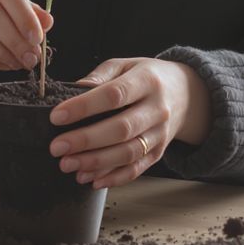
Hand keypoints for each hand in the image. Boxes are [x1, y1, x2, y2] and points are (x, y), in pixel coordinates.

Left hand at [46, 57, 209, 188]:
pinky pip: (137, 169)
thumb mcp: (126, 65)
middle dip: (86, 140)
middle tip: (57, 147)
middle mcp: (157, 109)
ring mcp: (160, 133)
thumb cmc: (147, 77)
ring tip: (68, 165)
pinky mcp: (159, 152)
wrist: (187, 94)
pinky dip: (114, 178)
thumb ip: (101, 76)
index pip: (114, 95)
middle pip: (121, 128)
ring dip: (96, 163)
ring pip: (128, 153)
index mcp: (146, 81)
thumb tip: (73, 91)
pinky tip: (91, 180)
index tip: (57, 116)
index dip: (84, 107)